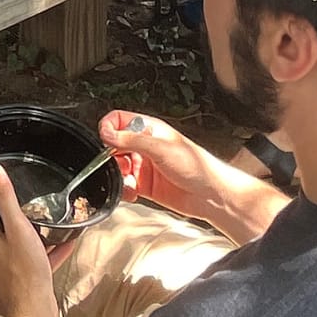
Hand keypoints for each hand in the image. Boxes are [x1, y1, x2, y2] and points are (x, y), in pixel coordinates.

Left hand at [0, 162, 59, 316]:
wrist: (36, 310)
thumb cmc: (25, 271)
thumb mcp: (17, 227)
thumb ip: (6, 199)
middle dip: (8, 218)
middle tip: (24, 206)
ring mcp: (9, 270)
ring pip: (17, 247)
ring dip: (29, 236)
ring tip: (45, 223)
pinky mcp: (25, 281)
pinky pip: (36, 262)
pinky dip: (47, 253)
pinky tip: (66, 245)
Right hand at [98, 111, 230, 219]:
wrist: (210, 195)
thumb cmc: (197, 166)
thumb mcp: (161, 148)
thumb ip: (132, 140)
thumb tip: (107, 133)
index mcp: (149, 129)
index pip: (118, 121)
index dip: (108, 129)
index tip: (106, 141)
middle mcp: (144, 146)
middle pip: (114, 146)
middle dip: (111, 157)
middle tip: (119, 165)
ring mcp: (144, 166)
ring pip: (117, 168)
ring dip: (118, 176)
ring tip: (128, 181)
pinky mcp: (145, 185)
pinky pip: (125, 185)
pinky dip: (123, 190)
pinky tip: (132, 192)